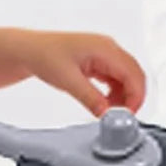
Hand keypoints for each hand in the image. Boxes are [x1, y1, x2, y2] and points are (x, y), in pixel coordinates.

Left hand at [14, 30, 145, 116]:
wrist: (29, 50)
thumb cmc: (44, 55)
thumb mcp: (68, 80)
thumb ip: (91, 98)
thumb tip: (107, 114)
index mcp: (104, 48)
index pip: (133, 74)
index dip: (135, 97)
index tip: (128, 115)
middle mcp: (108, 48)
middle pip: (134, 76)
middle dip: (132, 98)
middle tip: (120, 117)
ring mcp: (104, 54)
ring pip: (126, 78)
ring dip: (123, 97)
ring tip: (108, 112)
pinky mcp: (98, 62)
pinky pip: (115, 79)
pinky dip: (114, 93)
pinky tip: (104, 104)